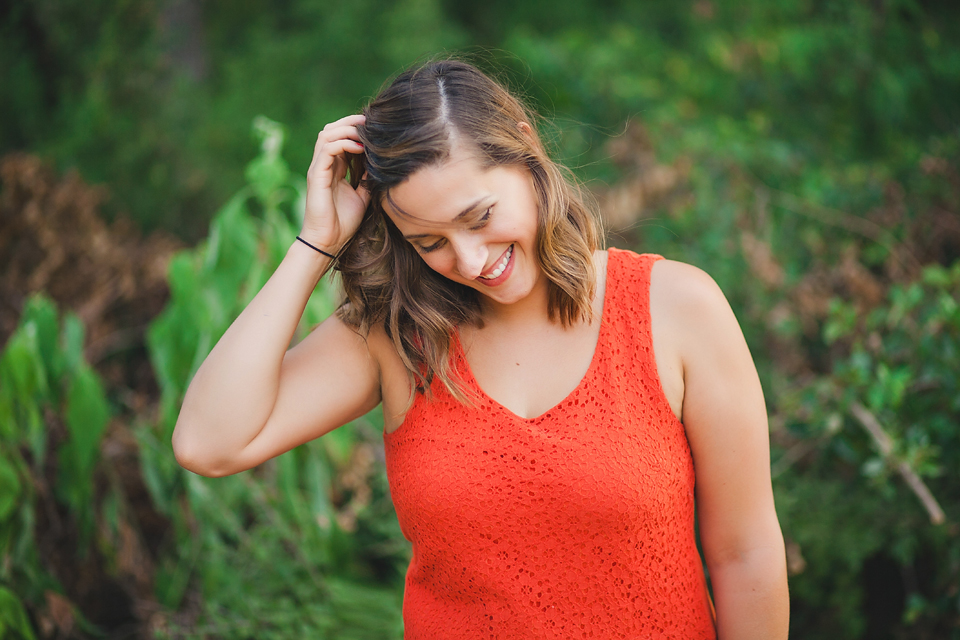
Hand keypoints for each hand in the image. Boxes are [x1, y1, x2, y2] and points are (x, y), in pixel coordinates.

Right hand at [301, 114, 369, 252]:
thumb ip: (367, 178)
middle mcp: (324, 165)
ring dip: (346, 128)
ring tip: (364, 131)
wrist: (329, 241)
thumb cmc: (343, 222)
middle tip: (370, 121)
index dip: (355, 129)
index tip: (375, 127)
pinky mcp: (316, 175)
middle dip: (350, 122)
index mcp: (334, 168)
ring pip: (327, 135)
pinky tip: (359, 147)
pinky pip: (327, 149)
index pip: (340, 138)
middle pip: (331, 130)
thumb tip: (379, 164)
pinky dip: (343, 143)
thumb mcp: (362, 196)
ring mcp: (318, 168)